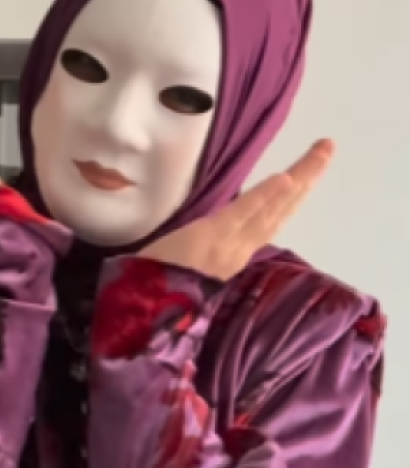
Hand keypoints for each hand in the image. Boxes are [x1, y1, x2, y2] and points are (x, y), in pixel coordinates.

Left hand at [139, 140, 334, 281]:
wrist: (140, 319)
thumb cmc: (153, 296)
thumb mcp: (187, 276)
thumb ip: (204, 261)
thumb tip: (210, 244)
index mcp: (231, 260)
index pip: (267, 223)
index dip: (288, 199)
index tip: (303, 175)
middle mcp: (237, 254)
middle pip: (278, 211)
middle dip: (306, 180)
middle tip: (327, 149)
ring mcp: (227, 247)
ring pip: (270, 209)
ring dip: (299, 178)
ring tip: (322, 152)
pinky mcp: (210, 241)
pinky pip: (243, 214)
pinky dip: (266, 196)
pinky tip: (286, 178)